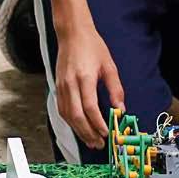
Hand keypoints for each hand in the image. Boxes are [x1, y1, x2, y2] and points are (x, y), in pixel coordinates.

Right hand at [53, 23, 124, 149]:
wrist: (72, 34)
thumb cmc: (92, 47)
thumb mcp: (109, 66)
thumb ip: (115, 89)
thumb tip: (120, 109)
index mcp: (84, 77)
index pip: (89, 107)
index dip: (97, 123)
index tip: (107, 133)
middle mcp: (70, 84)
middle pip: (76, 116)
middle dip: (88, 132)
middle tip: (99, 143)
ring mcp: (62, 86)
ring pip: (67, 115)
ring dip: (79, 130)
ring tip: (91, 140)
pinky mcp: (58, 87)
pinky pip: (62, 109)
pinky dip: (70, 121)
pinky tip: (79, 127)